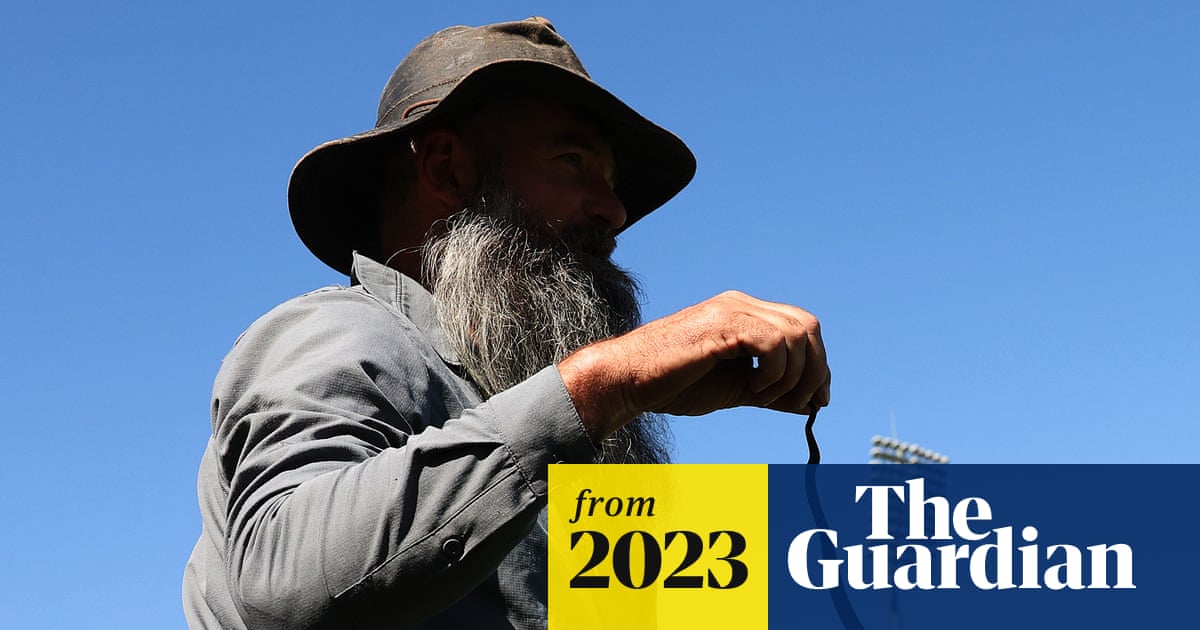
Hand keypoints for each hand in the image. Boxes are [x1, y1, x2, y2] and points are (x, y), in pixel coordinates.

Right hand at [558, 290, 829, 440]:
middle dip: (814, 370)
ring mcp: (730, 310)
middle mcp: (741, 304)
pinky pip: (771, 343)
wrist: (628, 382)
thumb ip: (772, 392)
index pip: (802, 327)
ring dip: (792, 376)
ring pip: (796, 334)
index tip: (817, 401)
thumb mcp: (736, 390)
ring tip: (764, 398)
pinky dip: (773, 372)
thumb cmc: (673, 385)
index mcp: (744, 314)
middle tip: (799, 403)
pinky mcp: (720, 325)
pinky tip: (752, 389)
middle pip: (808, 326)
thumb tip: (809, 404)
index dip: (818, 364)